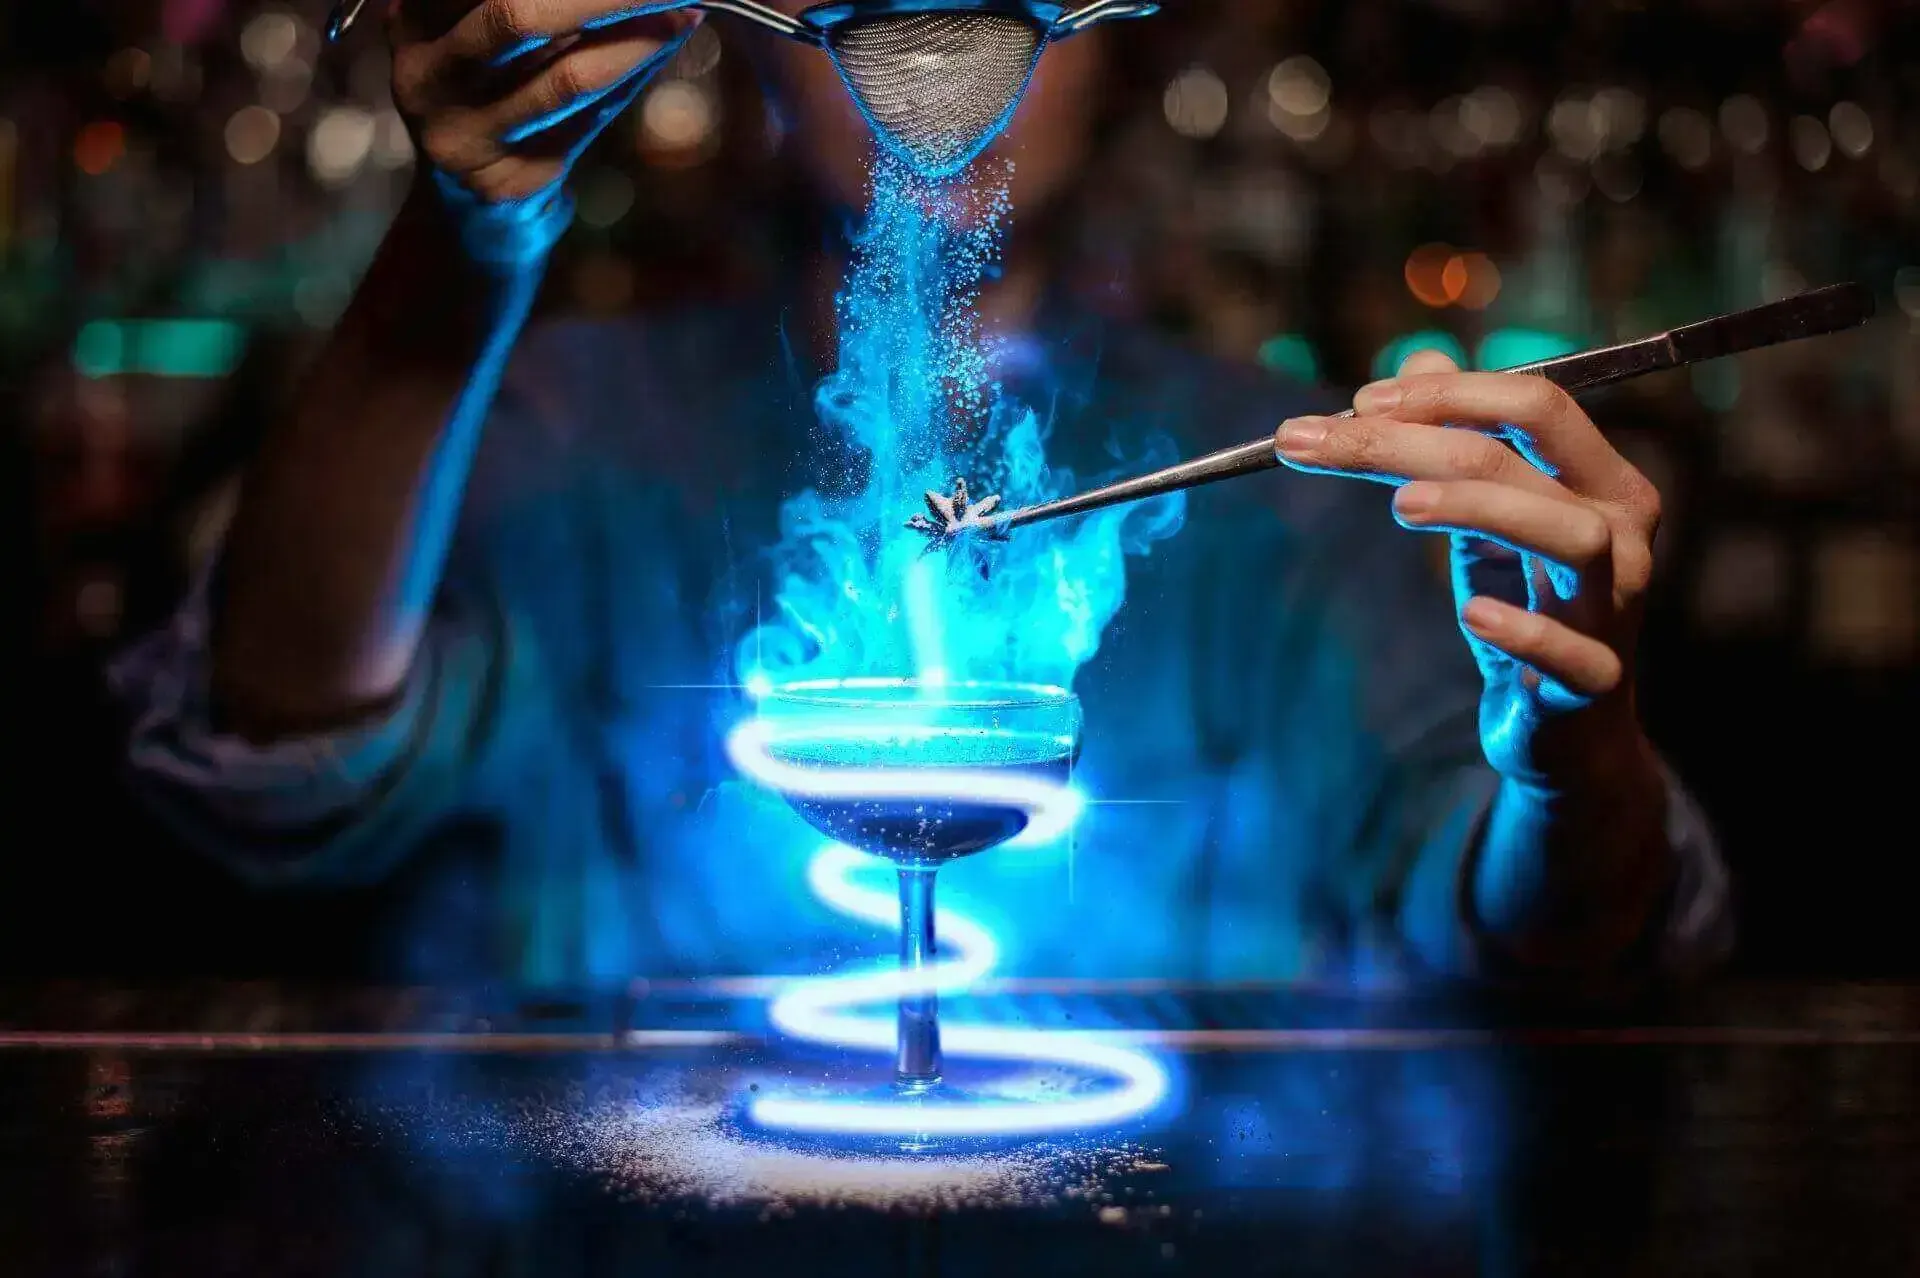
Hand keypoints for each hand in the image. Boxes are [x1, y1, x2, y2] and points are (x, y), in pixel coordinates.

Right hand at [389, 0, 700, 206]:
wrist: (469, 199)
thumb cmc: (490, 87)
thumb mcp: (477, 28)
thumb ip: (534, 3)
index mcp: (414, 22)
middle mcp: (425, 76)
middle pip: (519, 17)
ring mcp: (462, 136)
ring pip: (566, 79)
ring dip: (637, 40)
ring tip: (684, 11)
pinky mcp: (507, 181)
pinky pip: (586, 121)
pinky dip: (631, 78)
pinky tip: (663, 46)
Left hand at [1274, 351, 1663, 794]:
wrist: (1565, 729)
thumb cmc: (1525, 605)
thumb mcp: (1486, 518)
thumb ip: (1456, 439)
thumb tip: (1418, 359)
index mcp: (1600, 480)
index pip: (1536, 404)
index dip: (1448, 394)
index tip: (1357, 402)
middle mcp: (1622, 534)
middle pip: (1524, 458)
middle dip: (1415, 438)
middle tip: (1319, 440)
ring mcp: (1614, 608)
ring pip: (1571, 536)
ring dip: (1480, 509)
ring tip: (1402, 504)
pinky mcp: (1592, 681)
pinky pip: (1570, 651)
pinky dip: (1524, 629)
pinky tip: (1473, 614)